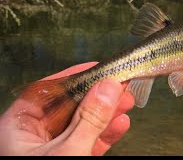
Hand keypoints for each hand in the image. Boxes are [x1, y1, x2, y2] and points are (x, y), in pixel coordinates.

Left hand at [0, 62, 133, 155]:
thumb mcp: (67, 152)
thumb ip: (88, 120)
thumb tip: (109, 87)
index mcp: (18, 128)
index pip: (45, 92)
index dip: (72, 77)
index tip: (96, 68)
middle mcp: (33, 136)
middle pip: (68, 107)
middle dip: (97, 97)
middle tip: (120, 87)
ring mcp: (52, 150)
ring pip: (81, 124)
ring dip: (105, 115)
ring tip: (127, 104)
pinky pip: (87, 143)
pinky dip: (105, 135)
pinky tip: (121, 126)